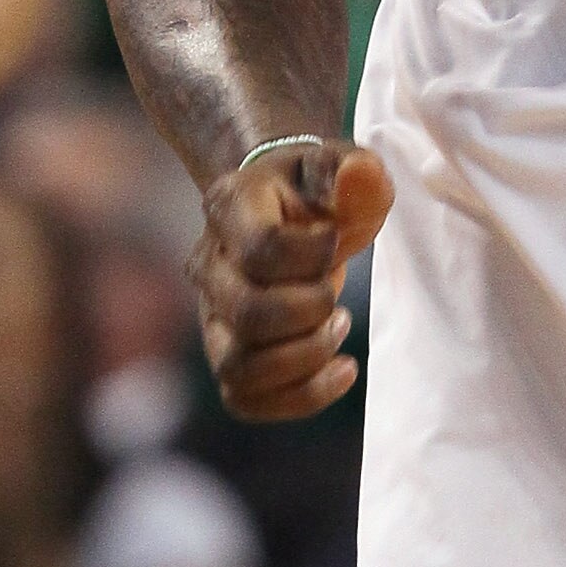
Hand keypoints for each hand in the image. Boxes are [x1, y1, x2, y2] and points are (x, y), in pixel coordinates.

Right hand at [188, 137, 392, 420]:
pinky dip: (300, 398)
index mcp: (230, 206)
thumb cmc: (320, 187)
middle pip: (248, 314)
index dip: (312, 257)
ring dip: (305, 360)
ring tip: (338, 326)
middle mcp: (208, 264)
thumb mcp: (345, 166)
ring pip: (238, 369)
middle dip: (311, 311)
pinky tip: (343, 370)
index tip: (336, 240)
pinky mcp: (226, 353)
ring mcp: (211, 315)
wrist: (290, 206)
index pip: (262, 250)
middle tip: (337, 292)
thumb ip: (358, 171)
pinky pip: (245, 400)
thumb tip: (357, 178)